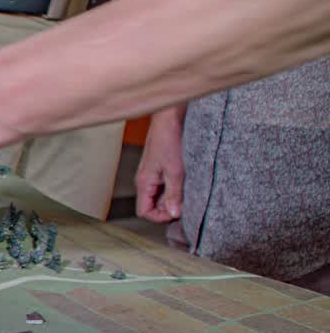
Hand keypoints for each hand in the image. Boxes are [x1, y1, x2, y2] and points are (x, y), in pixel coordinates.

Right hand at [135, 106, 185, 222]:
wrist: (170, 115)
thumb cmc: (168, 138)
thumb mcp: (175, 170)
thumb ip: (174, 194)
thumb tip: (173, 214)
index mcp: (143, 182)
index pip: (144, 212)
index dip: (160, 217)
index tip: (177, 213)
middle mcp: (145, 180)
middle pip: (154, 204)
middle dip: (170, 206)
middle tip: (187, 202)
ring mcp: (153, 173)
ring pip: (162, 194)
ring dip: (175, 195)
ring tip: (188, 189)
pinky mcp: (161, 166)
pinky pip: (167, 184)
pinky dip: (177, 186)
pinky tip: (187, 179)